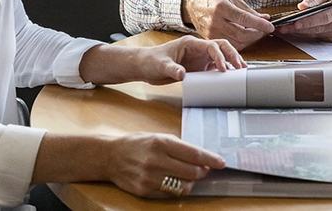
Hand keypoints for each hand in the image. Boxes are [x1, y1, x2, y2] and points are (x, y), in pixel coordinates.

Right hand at [105, 132, 225, 197]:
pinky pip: (170, 194)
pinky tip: (172, 181)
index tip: (221, 163)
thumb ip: (179, 147)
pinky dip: (176, 189)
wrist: (110, 156)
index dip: (210, 159)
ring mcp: (150, 177)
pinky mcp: (145, 190)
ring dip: (190, 182)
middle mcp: (156, 160)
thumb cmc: (137, 144)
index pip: (193, 153)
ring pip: (183, 186)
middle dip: (202, 172)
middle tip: (202, 169)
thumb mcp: (158, 137)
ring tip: (187, 176)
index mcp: (161, 143)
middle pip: (192, 172)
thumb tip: (201, 158)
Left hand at [135, 35, 246, 84]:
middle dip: (232, 54)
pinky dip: (224, 70)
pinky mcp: (199, 67)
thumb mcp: (160, 65)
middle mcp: (198, 49)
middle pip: (221, 47)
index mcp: (190, 43)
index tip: (223, 69)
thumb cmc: (151, 61)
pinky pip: (215, 67)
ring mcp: (199, 58)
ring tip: (242, 71)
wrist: (144, 66)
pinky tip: (231, 78)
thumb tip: (183, 75)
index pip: (210, 46)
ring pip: (221, 56)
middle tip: (241, 67)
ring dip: (231, 61)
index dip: (219, 56)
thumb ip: (172, 69)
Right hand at [181, 0, 274, 48]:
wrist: (194, 3)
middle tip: (264, 30)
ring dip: (250, 40)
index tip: (270, 26)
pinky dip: (241, 43)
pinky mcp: (210, 39)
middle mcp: (215, 21)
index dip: (259, 24)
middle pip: (241, 33)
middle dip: (257, 33)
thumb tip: (265, 18)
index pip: (244, 18)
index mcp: (222, 7)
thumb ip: (249, 10)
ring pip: (237, 42)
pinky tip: (245, 37)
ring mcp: (211, 32)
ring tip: (256, 33)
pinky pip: (230, 45)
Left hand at [276, 0, 331, 41]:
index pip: (323, 17)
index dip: (308, 22)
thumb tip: (302, 6)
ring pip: (315, 34)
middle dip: (298, 29)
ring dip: (299, 33)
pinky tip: (294, 31)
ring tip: (283, 29)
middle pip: (317, 28)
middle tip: (282, 27)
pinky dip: (306, 34)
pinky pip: (318, 37)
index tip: (294, 23)